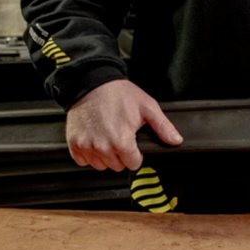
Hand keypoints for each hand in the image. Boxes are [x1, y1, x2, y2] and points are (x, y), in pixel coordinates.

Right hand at [66, 79, 182, 171]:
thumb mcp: (147, 107)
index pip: (133, 164)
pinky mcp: (74, 143)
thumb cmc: (119, 93)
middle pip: (117, 166)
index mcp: (122, 141)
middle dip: (121, 154)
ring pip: (100, 165)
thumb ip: (162, 127)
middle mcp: (102, 147)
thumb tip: (176, 140)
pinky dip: (89, 153)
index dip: (136, 154)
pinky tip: (95, 138)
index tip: (133, 142)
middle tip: (120, 135)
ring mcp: (86, 146)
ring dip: (105, 155)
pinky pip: (83, 160)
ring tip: (107, 136)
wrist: (91, 82)